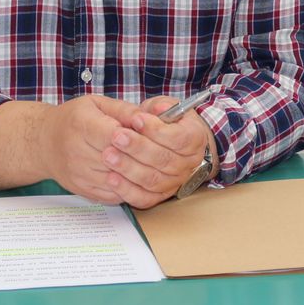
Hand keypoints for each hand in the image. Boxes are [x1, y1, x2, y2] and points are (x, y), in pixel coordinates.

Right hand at [35, 95, 142, 202]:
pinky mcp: (82, 189)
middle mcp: (76, 151)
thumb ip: (124, 110)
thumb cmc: (74, 119)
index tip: (150, 136)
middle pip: (117, 160)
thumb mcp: (96, 104)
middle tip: (159, 154)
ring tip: (152, 168)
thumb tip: (148, 118)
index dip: (135, 138)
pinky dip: (128, 190)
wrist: (44, 142)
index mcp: (81, 124)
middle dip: (140, 158)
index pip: (113, 135)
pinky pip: (111, 195)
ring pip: (116, 181)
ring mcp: (78, 173)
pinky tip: (138, 181)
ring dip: (137, 176)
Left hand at [101, 96, 215, 208]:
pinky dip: (127, 190)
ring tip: (108, 155)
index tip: (136, 119)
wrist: (173, 143)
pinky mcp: (161, 196)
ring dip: (129, 168)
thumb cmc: (167, 122)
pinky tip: (111, 178)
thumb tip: (158, 108)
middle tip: (117, 137)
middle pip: (164, 159)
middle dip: (138, 148)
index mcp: (195, 138)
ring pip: (153, 180)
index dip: (156, 130)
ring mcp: (176, 182)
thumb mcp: (166, 107)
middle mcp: (190, 163)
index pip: (179, 138)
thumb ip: (160, 106)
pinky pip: (145, 198)